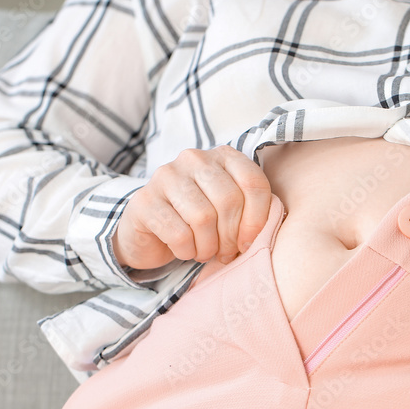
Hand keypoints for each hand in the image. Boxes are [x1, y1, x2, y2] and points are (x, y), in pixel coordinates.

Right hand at [113, 145, 271, 270]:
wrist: (149, 232)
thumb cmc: (197, 222)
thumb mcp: (229, 211)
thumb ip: (251, 211)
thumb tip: (265, 233)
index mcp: (222, 156)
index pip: (253, 183)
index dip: (257, 219)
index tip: (249, 242)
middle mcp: (194, 158)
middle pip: (229, 200)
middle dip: (231, 236)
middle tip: (226, 252)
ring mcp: (166, 176)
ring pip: (203, 218)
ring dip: (208, 246)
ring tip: (204, 251)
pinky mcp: (145, 201)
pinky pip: (179, 233)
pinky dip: (187, 251)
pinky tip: (185, 250)